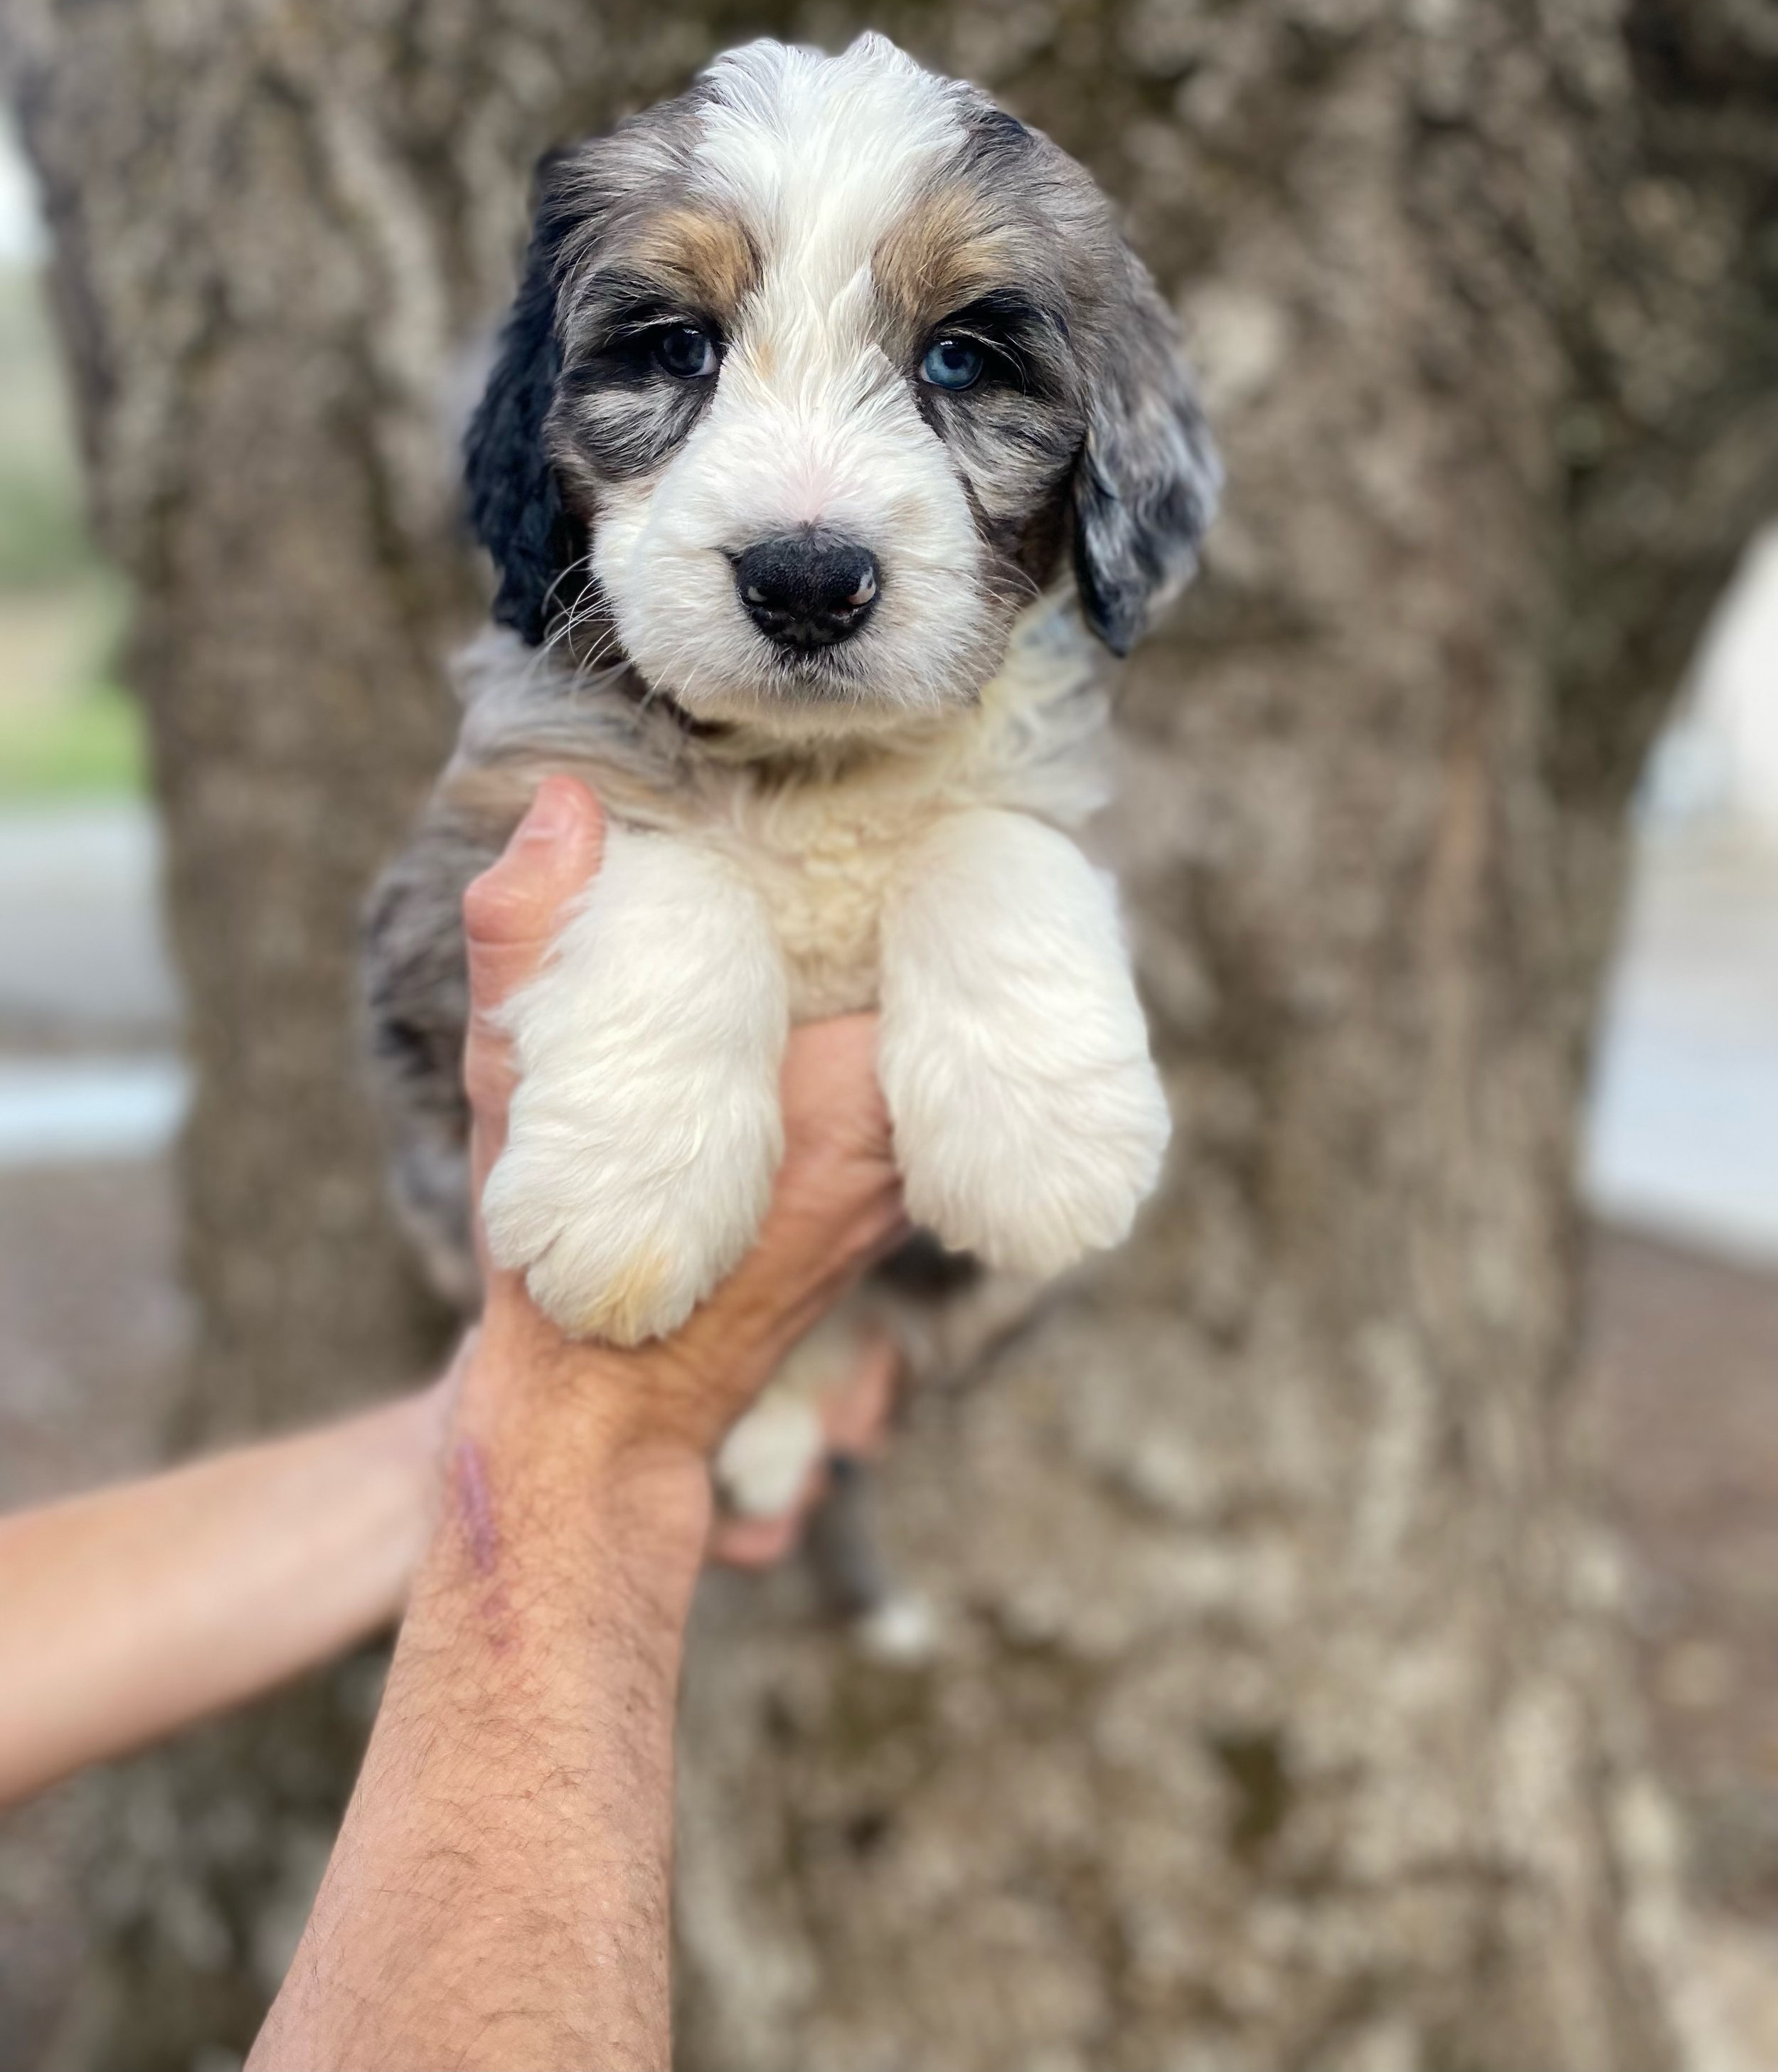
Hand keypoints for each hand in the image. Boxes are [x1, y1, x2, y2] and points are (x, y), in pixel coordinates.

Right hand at [458, 776, 904, 1560]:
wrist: (601, 1425)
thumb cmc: (564, 1267)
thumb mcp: (520, 1091)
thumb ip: (533, 938)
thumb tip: (564, 800)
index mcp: (857, 1092)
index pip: (958, 932)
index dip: (939, 849)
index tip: (905, 785)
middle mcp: (905, 1135)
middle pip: (960, 973)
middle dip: (931, 889)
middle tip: (894, 799)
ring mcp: (902, 1171)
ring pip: (933, 1026)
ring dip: (904, 956)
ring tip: (870, 860)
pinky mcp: (879, 1194)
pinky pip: (909, 1074)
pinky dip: (880, 1019)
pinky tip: (829, 968)